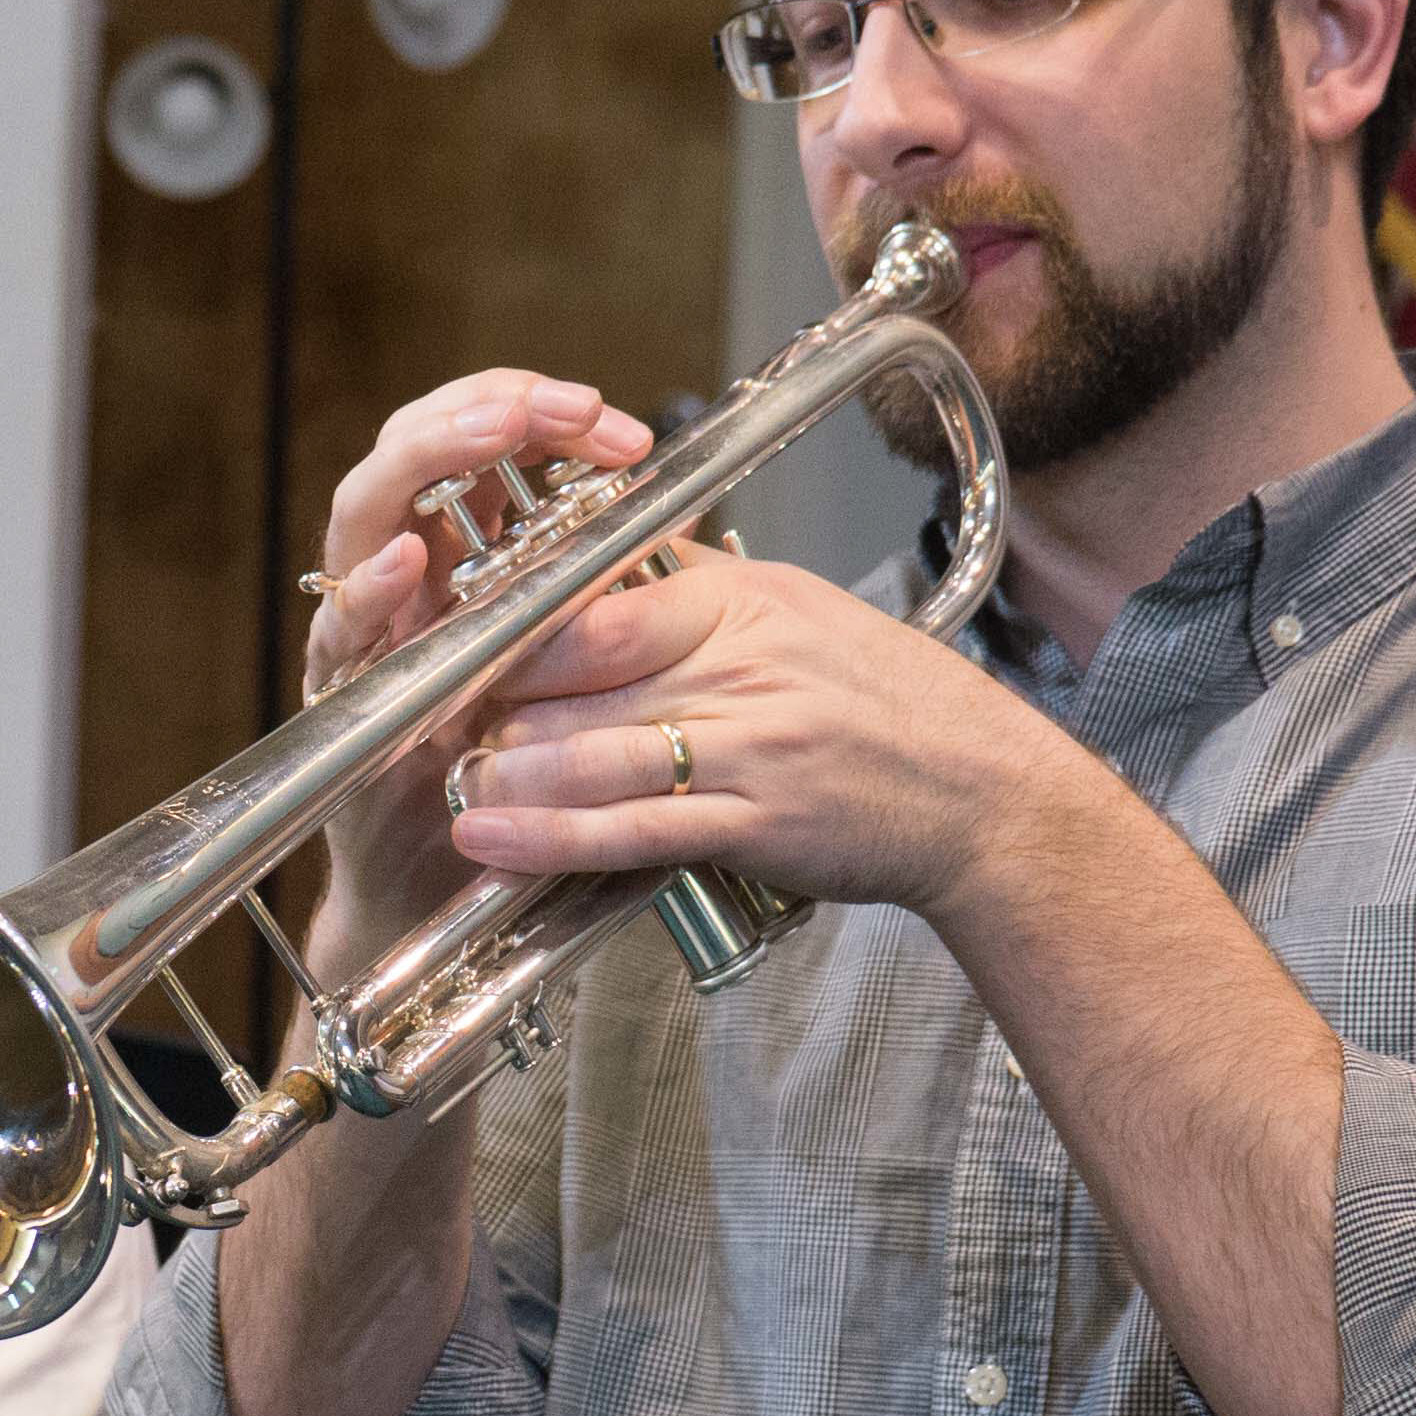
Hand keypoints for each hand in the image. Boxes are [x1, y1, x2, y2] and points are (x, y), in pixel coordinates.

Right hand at [295, 371, 667, 943]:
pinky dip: (369, 589)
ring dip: (425, 463)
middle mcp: (402, 575)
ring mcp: (363, 629)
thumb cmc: (512, 772)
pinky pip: (341, 630)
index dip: (539, 415)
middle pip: (415, 451)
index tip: (615, 425)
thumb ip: (599, 591)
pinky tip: (404, 561)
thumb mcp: (570, 666)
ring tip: (486, 434)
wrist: (452, 884)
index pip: (481, 445)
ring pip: (364, 515)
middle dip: (484, 411)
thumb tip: (682, 518)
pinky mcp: (340, 695)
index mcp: (458, 555)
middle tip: (559, 405)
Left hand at [431, 548, 1100, 918]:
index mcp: (748, 602)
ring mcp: (750, 746)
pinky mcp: (754, 823)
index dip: (517, 624)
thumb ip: (706, 600)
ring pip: (594, 751)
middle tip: (430, 717)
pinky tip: (490, 839)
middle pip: (583, 669)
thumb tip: (616, 576)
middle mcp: (743, 664)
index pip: (603, 597)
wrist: (984, 795)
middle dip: (494, 696)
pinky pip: (633, 830)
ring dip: (504, 771)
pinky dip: (550, 838)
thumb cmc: (897, 707)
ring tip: (446, 780)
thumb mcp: (805, 617)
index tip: (460, 639)